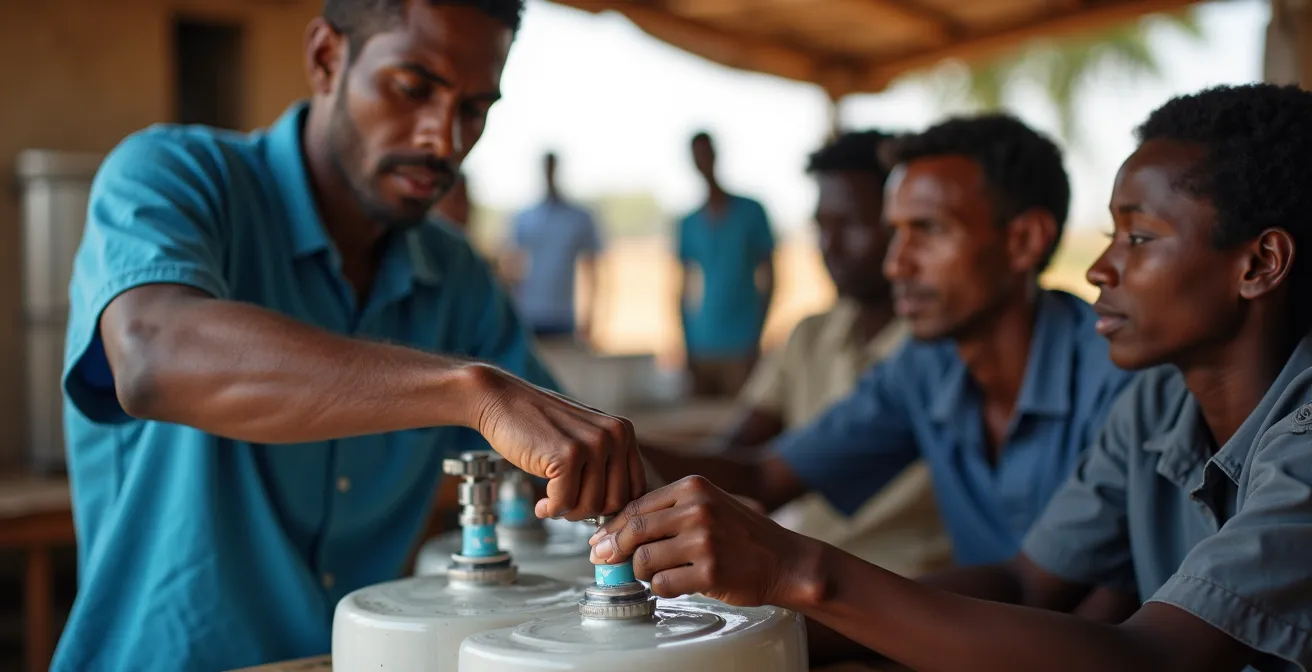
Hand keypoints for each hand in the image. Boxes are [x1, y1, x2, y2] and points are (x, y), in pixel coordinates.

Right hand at [469, 365, 644, 520]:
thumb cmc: (539, 425)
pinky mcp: (567, 455)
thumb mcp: (585, 437)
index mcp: (624, 432)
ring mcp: (593, 444)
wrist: (503, 400)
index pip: (636, 489)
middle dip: (588, 513)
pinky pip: (564, 503)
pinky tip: (540, 504)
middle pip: (615, 502)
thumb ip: (605, 465)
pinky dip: (550, 510)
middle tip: (565, 507)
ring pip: (591, 507)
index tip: (588, 511)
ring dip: (567, 513)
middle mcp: (615, 435)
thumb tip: (616, 511)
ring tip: (551, 502)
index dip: (612, 509)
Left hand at [588, 475, 821, 607]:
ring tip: (661, 573)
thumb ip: (667, 512)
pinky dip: (663, 589)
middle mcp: (697, 509)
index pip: (636, 506)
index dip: (611, 528)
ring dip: (644, 573)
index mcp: (693, 487)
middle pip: (634, 531)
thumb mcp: (708, 505)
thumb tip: (614, 531)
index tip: (599, 542)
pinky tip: (679, 584)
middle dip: (613, 550)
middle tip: (604, 562)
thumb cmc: (741, 536)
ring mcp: (704, 540)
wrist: (785, 560)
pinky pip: (663, 584)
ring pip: (644, 560)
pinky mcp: (710, 570)